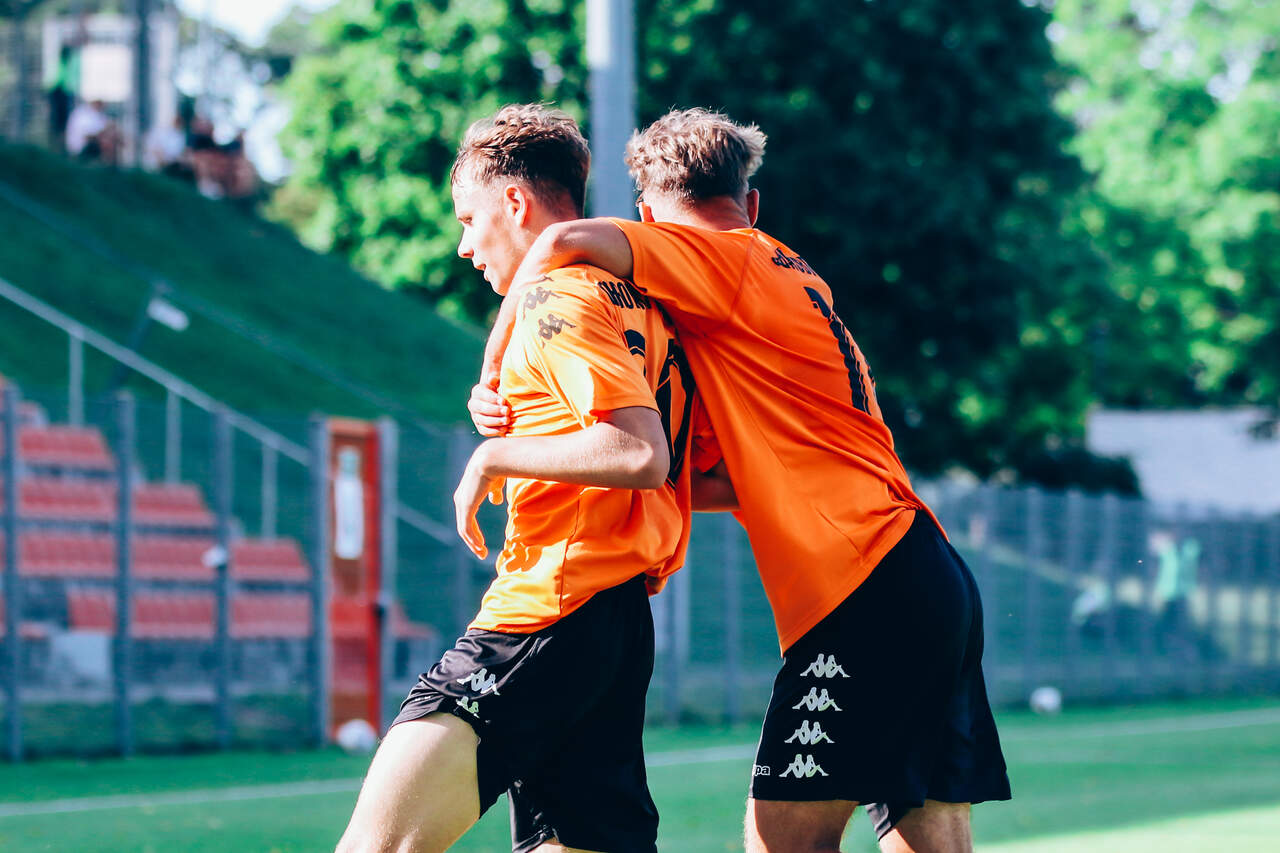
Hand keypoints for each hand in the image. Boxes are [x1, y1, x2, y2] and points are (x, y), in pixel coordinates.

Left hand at [453, 443, 503, 558]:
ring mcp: (462, 503)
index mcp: (466, 494)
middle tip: (481, 552)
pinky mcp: (466, 506)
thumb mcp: (496, 484)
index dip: (473, 531)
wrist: (494, 459)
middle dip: (472, 541)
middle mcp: (461, 499)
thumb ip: (494, 494)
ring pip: (464, 530)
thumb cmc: (498, 468)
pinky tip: (480, 547)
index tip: (481, 543)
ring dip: (473, 543)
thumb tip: (496, 502)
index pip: (466, 517)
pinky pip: (467, 528)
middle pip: (463, 526)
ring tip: (482, 553)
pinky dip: (473, 540)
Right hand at [469, 372, 512, 436]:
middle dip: (495, 410)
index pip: (482, 394)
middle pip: (481, 408)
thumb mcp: (500, 381)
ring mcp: (475, 416)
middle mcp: (473, 404)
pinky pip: (484, 431)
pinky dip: (494, 431)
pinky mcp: (480, 426)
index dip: (493, 398)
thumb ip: (497, 378)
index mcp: (478, 391)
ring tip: (507, 421)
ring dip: (496, 421)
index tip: (503, 401)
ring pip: (483, 420)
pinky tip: (505, 430)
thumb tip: (492, 379)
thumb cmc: (502, 388)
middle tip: (507, 411)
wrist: (501, 401)